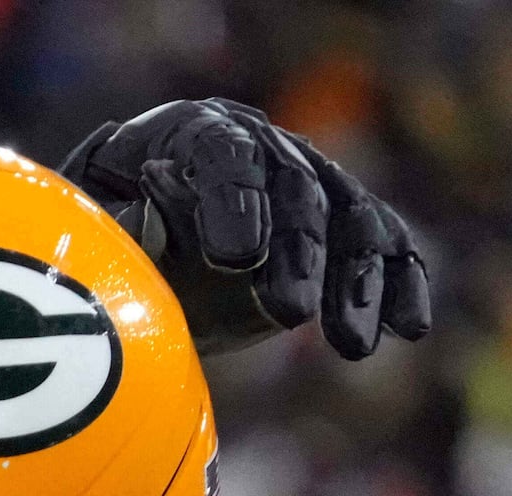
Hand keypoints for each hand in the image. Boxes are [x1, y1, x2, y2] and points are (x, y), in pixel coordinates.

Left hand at [61, 97, 429, 359]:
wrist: (148, 218)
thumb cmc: (120, 223)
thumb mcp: (103, 224)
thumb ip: (123, 233)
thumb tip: (142, 237)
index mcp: (197, 134)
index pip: (223, 155)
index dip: (232, 202)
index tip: (233, 256)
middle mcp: (267, 147)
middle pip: (295, 190)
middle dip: (298, 253)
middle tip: (288, 309)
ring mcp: (314, 180)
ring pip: (350, 218)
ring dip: (356, 283)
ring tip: (349, 345)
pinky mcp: (345, 220)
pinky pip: (383, 246)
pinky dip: (399, 284)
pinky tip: (408, 328)